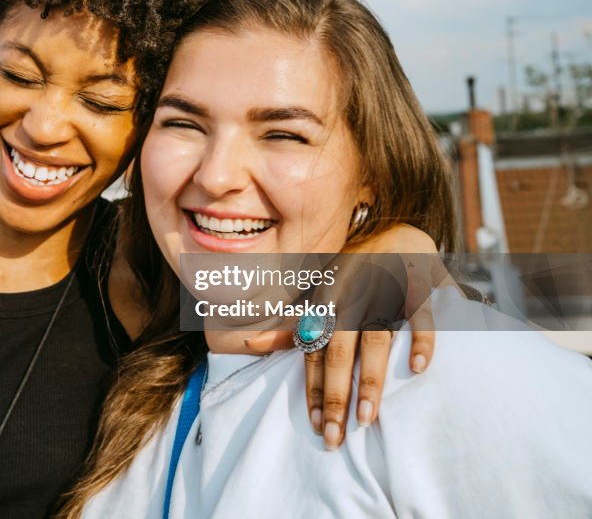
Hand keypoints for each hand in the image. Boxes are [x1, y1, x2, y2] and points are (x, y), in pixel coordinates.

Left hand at [304, 224, 442, 448]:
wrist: (393, 233)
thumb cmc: (350, 273)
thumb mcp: (317, 294)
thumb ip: (293, 324)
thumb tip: (249, 343)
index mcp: (324, 301)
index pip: (313, 351)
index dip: (313, 389)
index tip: (315, 425)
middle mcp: (350, 296)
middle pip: (338, 352)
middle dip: (335, 395)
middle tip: (335, 436)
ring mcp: (383, 289)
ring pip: (375, 339)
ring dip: (370, 379)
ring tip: (367, 418)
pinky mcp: (416, 283)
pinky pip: (420, 314)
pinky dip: (421, 340)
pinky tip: (417, 369)